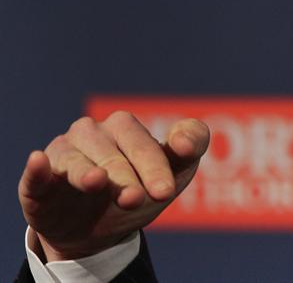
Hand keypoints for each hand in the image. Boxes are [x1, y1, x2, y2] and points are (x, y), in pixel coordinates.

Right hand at [18, 111, 209, 260]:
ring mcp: (64, 154)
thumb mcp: (173, 174)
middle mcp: (92, 134)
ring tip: (99, 184)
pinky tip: (39, 163)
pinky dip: (37, 169)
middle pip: (112, 152)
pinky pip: (36, 173)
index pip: (142, 142)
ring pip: (76, 160)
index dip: (155, 166)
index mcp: (126, 128)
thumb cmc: (140, 191)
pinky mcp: (38, 181)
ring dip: (88, 173)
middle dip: (127, 176)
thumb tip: (186, 140)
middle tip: (138, 199)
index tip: (165, 191)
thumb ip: (189, 148)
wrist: (98, 230)